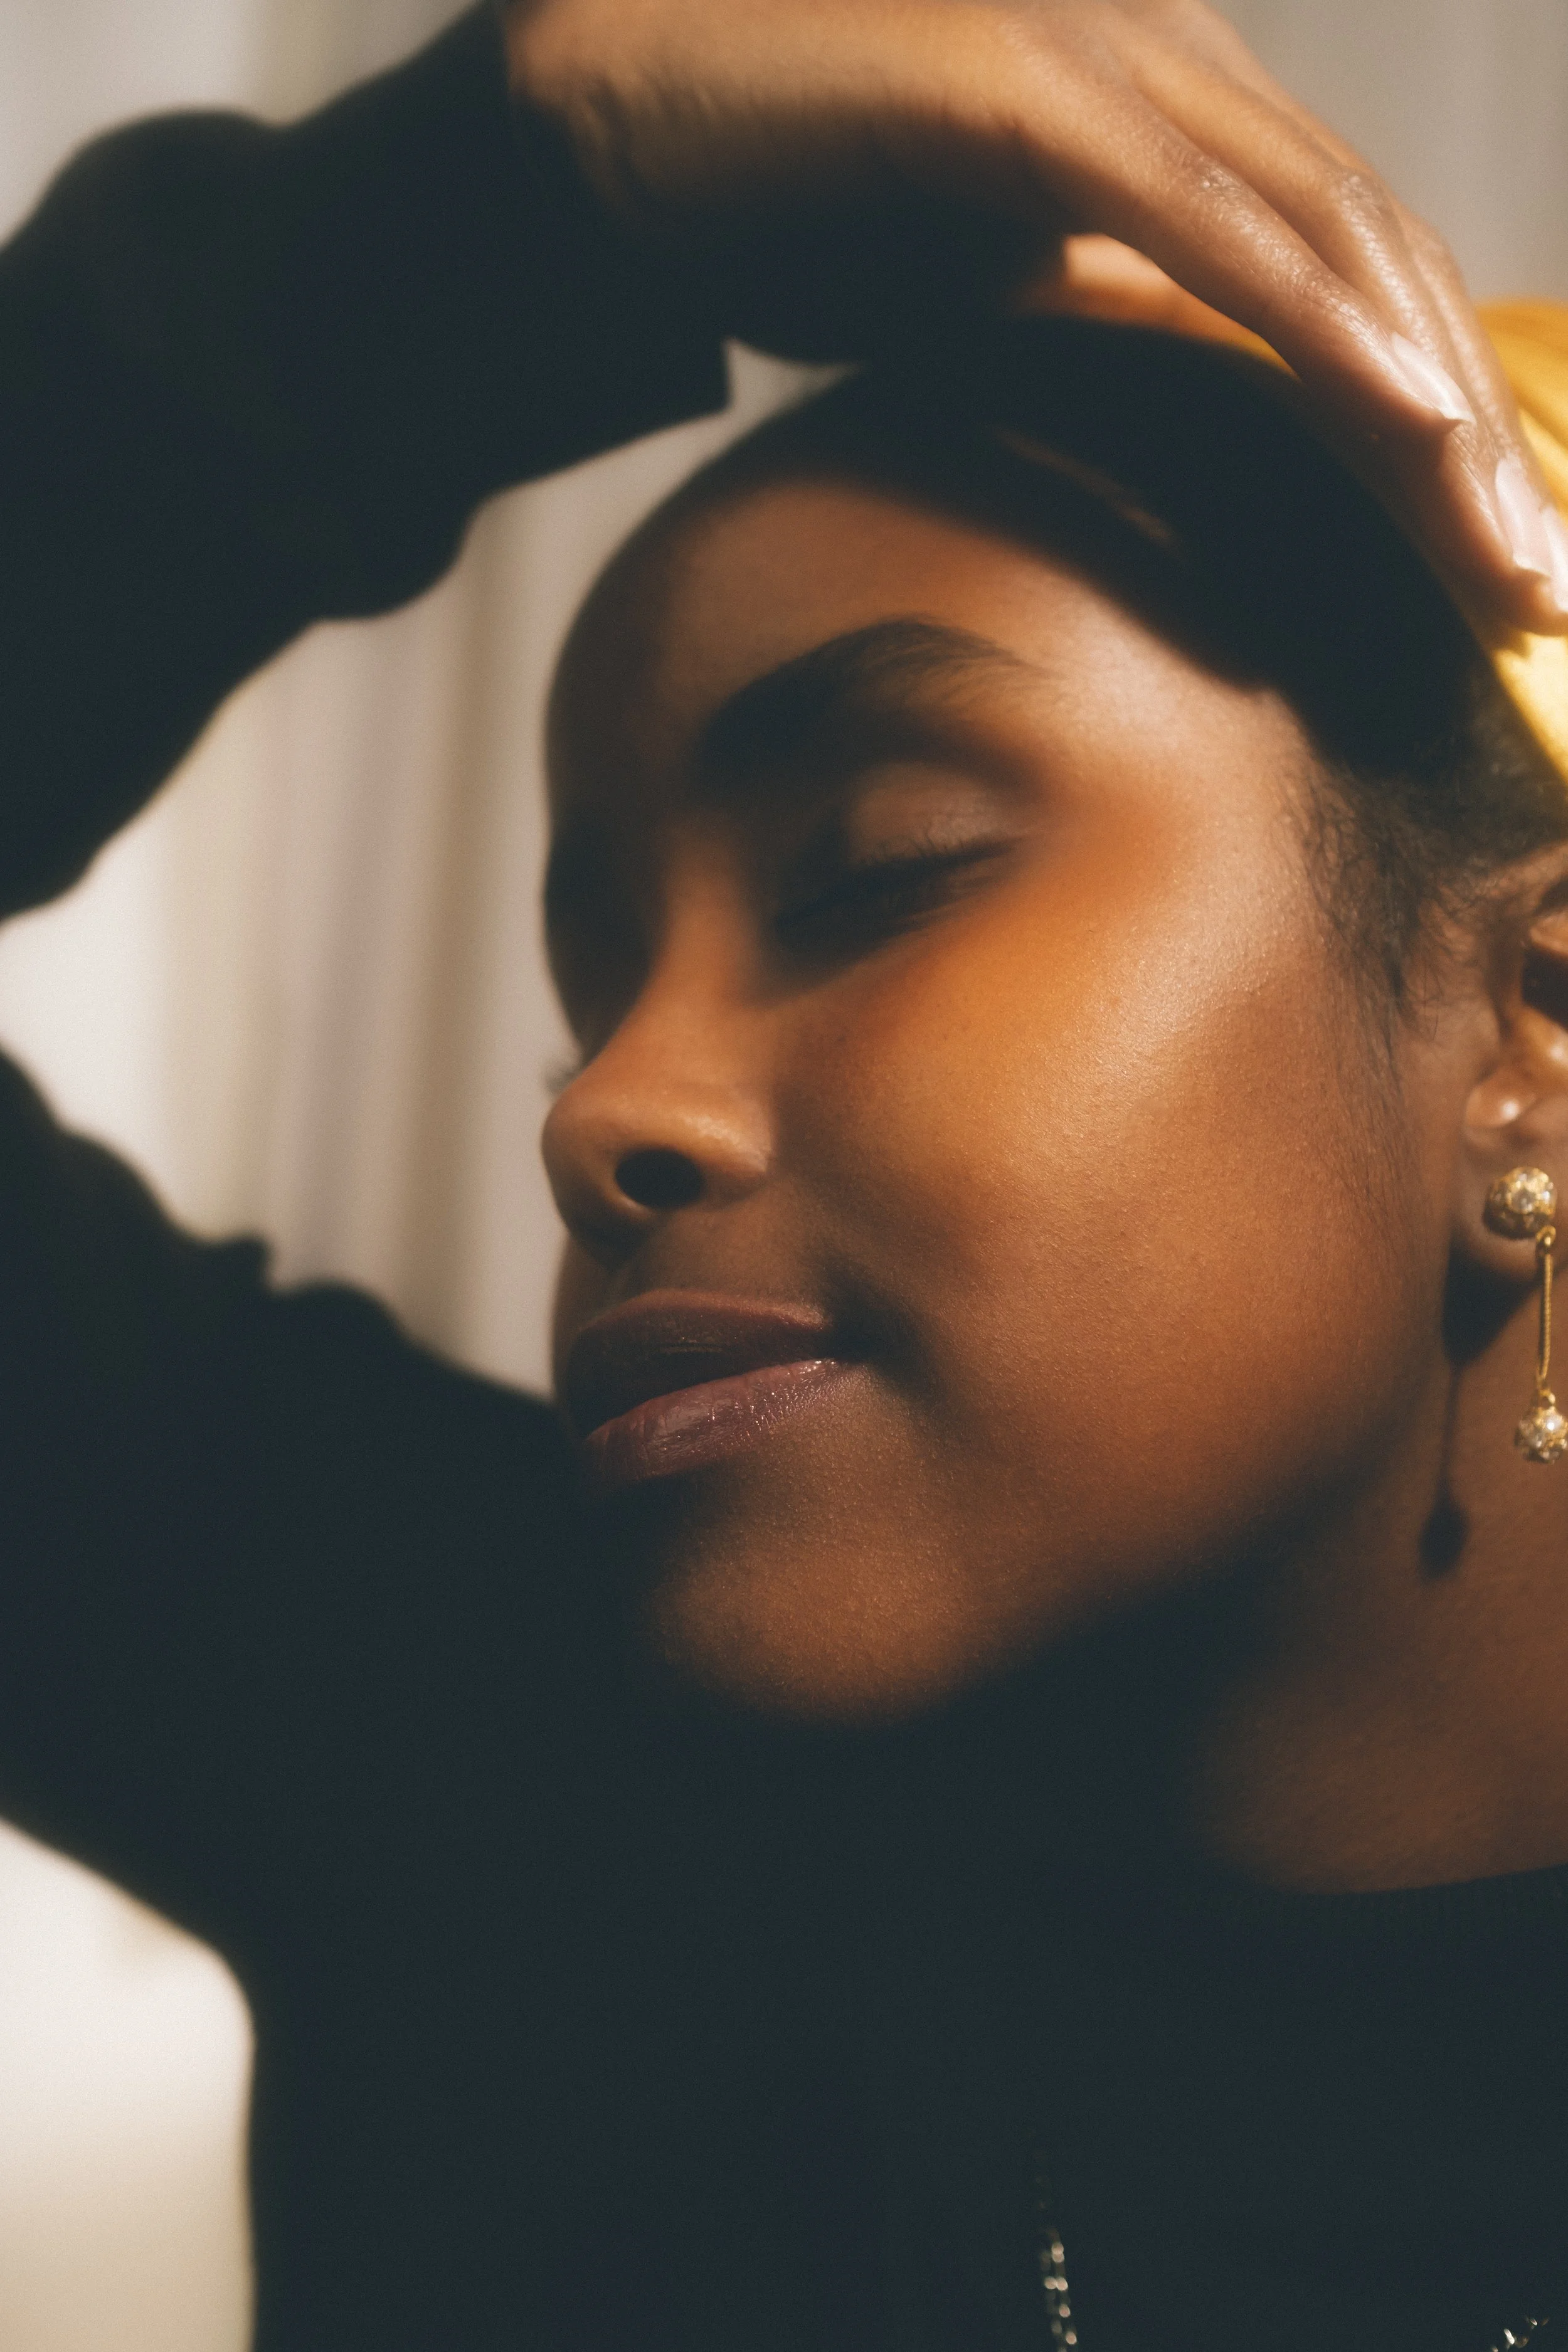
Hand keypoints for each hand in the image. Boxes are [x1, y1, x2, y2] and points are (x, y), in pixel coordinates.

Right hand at [504, 0, 1567, 636]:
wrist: (609, 137)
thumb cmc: (785, 214)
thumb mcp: (983, 304)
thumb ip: (1097, 335)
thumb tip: (1171, 429)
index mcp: (1169, 131)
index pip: (1345, 287)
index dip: (1433, 431)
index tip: (1485, 577)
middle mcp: (1169, 77)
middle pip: (1372, 267)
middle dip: (1468, 446)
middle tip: (1531, 599)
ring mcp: (1101, 67)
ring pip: (1321, 244)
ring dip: (1423, 407)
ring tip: (1495, 544)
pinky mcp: (1021, 95)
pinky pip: (1202, 222)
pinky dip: (1311, 321)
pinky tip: (1396, 420)